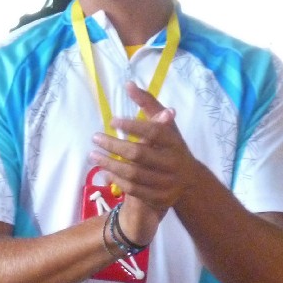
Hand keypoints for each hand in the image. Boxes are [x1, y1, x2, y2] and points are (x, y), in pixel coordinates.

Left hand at [91, 82, 202, 240]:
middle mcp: (173, 162)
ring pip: (133, 174)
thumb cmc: (171, 146)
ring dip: (109, 164)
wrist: (189, 180)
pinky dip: (116, 180)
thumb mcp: (166, 125)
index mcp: (175, 141)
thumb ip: (148, 105)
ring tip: (92, 155)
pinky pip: (133, 190)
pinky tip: (104, 171)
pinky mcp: (159, 198)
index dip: (132, 126)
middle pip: (139, 154)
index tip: (112, 121)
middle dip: (114, 146)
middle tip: (95, 137)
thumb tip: (128, 85)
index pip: (153, 131)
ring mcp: (167, 182)